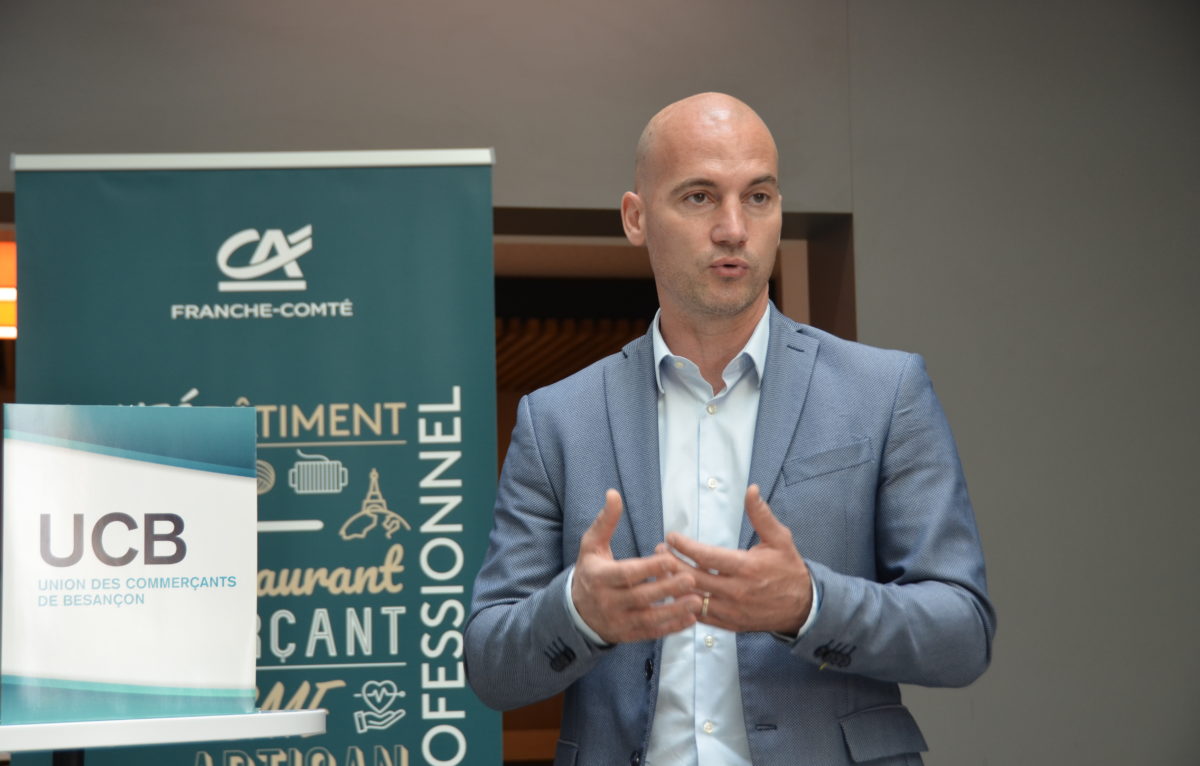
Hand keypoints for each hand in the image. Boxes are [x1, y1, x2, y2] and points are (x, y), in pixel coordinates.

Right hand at [571, 489, 701, 642]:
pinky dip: (672, 628)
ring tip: (698, 601)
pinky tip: (691, 619)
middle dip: (666, 589)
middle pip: (640, 597)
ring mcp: (618, 621)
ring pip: (648, 618)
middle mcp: (608, 602)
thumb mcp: (592, 545)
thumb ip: (605, 521)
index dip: (648, 568)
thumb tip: (614, 494)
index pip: (626, 574)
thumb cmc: (591, 571)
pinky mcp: (628, 635)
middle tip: (690, 579)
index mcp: (599, 578)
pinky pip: (652, 632)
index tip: (670, 559)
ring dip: (674, 611)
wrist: (577, 612)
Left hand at [665, 484, 811, 634]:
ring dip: (674, 584)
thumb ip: (761, 515)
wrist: (802, 607)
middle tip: (658, 551)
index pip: (707, 557)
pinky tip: (675, 592)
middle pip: (694, 578)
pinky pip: (700, 616)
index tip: (671, 537)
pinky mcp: (730, 624)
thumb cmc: (788, 569)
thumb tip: (751, 489)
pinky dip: (685, 604)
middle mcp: (736, 591)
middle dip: (671, 563)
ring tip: (661, 570)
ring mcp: (732, 610)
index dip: (685, 547)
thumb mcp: (779, 539)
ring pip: (693, 599)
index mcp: (746, 568)